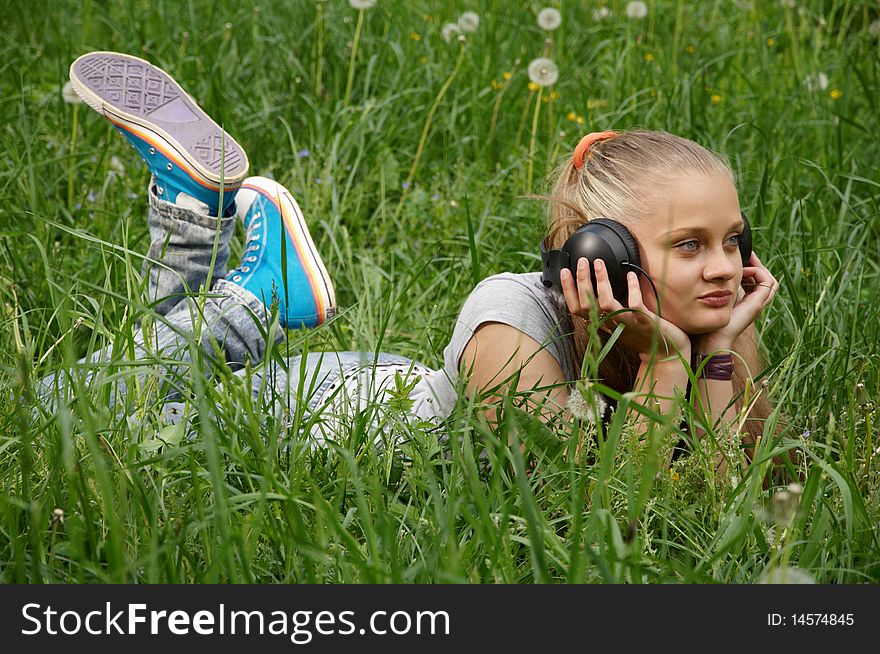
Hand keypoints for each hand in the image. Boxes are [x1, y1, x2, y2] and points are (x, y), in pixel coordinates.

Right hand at [560, 257, 691, 362]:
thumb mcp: (618, 320)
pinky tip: (630, 275)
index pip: (576, 309)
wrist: (664, 352)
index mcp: (601, 323)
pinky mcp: (644, 322)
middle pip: (587, 304)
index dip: (568, 290)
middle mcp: (610, 324)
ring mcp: (626, 323)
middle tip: (582, 261)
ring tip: (599, 263)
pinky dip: (632, 287)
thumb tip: (598, 283)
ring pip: (606, 303)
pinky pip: (634, 303)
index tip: (565, 272)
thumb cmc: (641, 333)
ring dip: (601, 282)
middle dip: (581, 280)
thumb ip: (607, 307)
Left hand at [693, 251, 778, 351]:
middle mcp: (752, 303)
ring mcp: (756, 304)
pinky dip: (759, 273)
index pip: (754, 281)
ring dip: (759, 267)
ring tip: (747, 259)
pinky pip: (768, 284)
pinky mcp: (756, 305)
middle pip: (764, 279)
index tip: (739, 256)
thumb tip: (704, 272)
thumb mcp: (710, 298)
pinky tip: (745, 270)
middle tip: (747, 255)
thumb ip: (711, 287)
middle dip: (756, 265)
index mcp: (742, 301)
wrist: (710, 339)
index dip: (750, 267)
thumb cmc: (705, 320)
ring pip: (769, 281)